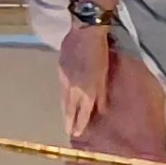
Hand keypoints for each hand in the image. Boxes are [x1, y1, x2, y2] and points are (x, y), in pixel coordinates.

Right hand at [60, 16, 115, 137]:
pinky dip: (63, 92)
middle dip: (69, 119)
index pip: (82, 112)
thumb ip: (101, 92)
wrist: (85, 31)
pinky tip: (64, 93)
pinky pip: (61, 85)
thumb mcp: (105, 73)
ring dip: (65, 107)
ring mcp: (64, 77)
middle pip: (70, 107)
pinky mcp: (60, 67)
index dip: (79, 123)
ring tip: (65, 115)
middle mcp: (73, 87)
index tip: (75, 133)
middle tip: (67, 130)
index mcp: (86, 90)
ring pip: (64, 97)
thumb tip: (101, 108)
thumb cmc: (100, 52)